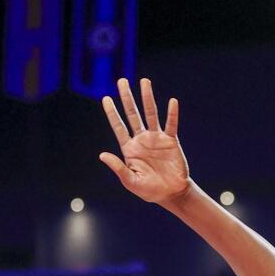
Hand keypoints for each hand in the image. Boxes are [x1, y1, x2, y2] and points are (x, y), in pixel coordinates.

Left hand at [100, 78, 190, 204]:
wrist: (171, 193)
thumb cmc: (149, 190)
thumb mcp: (130, 181)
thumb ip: (118, 167)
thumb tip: (102, 154)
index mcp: (129, 148)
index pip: (118, 126)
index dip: (112, 112)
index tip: (105, 98)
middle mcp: (141, 139)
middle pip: (133, 114)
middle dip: (127, 98)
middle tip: (122, 81)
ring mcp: (156, 138)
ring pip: (151, 114)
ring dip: (147, 98)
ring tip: (145, 81)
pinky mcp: (171, 141)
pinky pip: (171, 124)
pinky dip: (172, 113)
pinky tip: (172, 102)